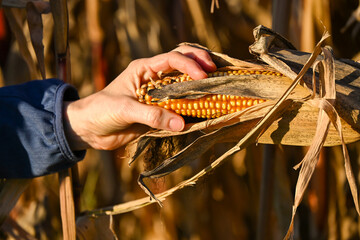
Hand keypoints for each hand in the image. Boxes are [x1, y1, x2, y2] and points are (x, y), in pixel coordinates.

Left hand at [63, 45, 215, 150]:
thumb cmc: (101, 111)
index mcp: (144, 69)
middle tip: (217, 72)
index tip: (203, 76)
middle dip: (201, 64)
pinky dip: (194, 107)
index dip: (190, 64)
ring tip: (219, 87)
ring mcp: (159, 95)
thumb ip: (151, 116)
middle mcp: (155, 79)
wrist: (90, 130)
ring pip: (185, 85)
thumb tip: (181, 123)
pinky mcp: (160, 112)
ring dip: (201, 85)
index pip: (172, 58)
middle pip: (184, 64)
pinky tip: (206, 109)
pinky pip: (181, 107)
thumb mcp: (124, 109)